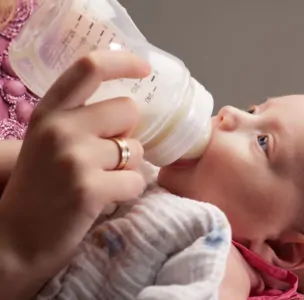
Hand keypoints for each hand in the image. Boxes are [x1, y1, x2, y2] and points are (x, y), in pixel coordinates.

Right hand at [0, 50, 149, 298]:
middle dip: (127, 134)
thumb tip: (128, 111)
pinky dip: (128, 193)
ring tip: (100, 183)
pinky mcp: (90, 188)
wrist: (14, 241)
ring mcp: (74, 158)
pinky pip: (136, 181)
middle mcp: (59, 128)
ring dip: (127, 168)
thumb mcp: (47, 144)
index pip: (88, 68)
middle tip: (107, 158)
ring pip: (135, 149)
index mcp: (48, 113)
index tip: (144, 68)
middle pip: (127, 110)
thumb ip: (79, 122)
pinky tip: (104, 201)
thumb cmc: (38, 191)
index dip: (122, 62)